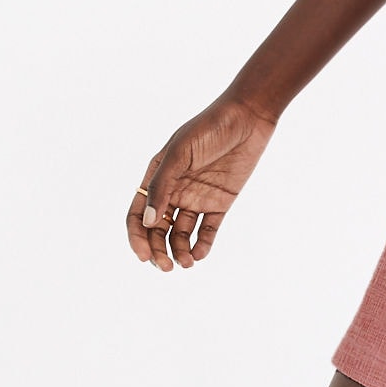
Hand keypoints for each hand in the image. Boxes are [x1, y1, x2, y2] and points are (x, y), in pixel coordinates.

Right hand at [129, 93, 277, 272]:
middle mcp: (174, 190)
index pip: (139, 214)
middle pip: (158, 230)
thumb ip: (162, 187)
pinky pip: (208, 230)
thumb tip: (149, 222)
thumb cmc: (208, 128)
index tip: (144, 257)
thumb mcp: (180, 154)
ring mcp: (197, 197)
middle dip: (159, 251)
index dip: (137, 237)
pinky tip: (200, 254)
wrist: (248, 118)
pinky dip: (203, 244)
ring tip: (186, 263)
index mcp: (157, 177)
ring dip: (180, 251)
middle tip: (167, 268)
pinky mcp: (220, 202)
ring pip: (181, 234)